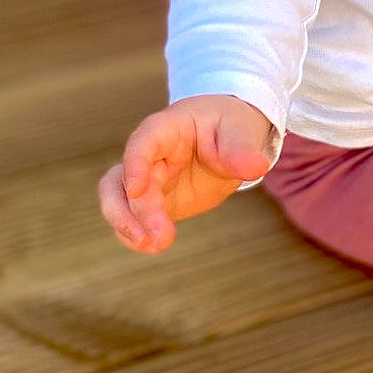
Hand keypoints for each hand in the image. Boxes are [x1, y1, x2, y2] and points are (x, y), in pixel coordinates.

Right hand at [98, 95, 274, 252]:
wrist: (230, 139)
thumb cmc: (230, 125)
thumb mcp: (240, 129)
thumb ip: (241, 148)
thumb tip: (256, 166)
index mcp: (168, 128)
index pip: (143, 141)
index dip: (135, 163)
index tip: (137, 188)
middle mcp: (149, 155)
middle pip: (122, 179)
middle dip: (136, 210)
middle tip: (158, 237)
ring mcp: (148, 180)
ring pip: (116, 200)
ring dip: (127, 225)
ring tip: (153, 246)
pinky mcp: (154, 202)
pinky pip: (132, 219)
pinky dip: (135, 235)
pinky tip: (153, 247)